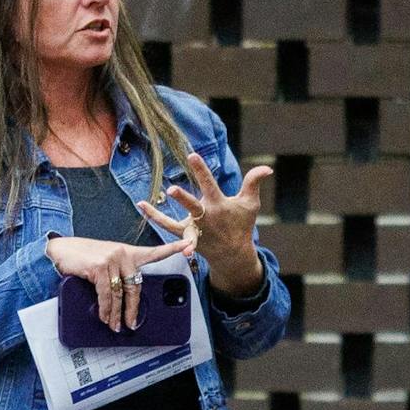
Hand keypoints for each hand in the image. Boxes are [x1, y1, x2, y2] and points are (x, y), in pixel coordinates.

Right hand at [45, 236, 190, 331]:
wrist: (60, 250)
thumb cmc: (82, 258)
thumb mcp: (104, 262)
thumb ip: (117, 274)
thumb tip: (122, 299)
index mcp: (127, 252)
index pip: (153, 251)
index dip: (172, 248)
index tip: (188, 244)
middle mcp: (123, 253)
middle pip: (135, 286)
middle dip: (133, 309)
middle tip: (132, 324)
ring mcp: (112, 259)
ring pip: (121, 294)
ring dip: (117, 314)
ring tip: (115, 325)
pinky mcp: (100, 267)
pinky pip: (107, 294)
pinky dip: (106, 309)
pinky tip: (105, 317)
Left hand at [136, 152, 271, 296]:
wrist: (233, 254)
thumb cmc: (241, 224)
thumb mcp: (251, 203)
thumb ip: (254, 182)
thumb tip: (267, 168)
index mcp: (219, 205)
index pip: (209, 184)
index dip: (201, 170)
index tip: (192, 155)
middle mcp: (205, 217)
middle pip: (193, 206)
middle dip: (183, 198)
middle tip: (172, 190)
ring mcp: (193, 228)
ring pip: (175, 221)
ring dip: (161, 215)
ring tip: (146, 203)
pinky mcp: (185, 235)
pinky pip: (167, 226)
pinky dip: (154, 217)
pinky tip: (141, 204)